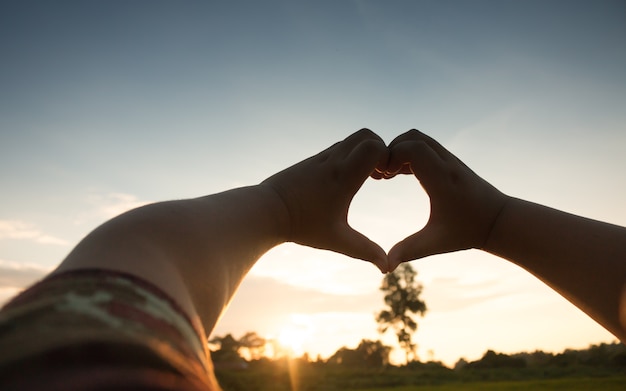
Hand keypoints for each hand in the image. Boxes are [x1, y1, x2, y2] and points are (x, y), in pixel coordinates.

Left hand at [262, 129, 389, 271]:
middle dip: (380, 149)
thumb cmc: (301, 226)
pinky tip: (349, 179)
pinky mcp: (313, 160)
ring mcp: (322, 157)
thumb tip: (387, 268)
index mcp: (342, 176)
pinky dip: (351, 155)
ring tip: (368, 178)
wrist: (266, 211)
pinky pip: (340, 147)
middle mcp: (333, 161)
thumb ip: (365, 251)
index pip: (373, 147)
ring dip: (365, 152)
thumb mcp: (337, 240)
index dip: (387, 158)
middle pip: (366, 134)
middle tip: (380, 175)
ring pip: (352, 138)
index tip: (386, 178)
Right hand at [384, 129, 508, 271]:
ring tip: (388, 174)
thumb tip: (385, 266)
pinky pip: (424, 146)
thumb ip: (408, 251)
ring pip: (418, 137)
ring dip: (399, 149)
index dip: (391, 156)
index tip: (382, 177)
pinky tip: (399, 174)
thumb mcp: (435, 243)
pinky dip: (408, 153)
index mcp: (442, 179)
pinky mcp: (449, 161)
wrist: (498, 221)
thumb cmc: (468, 232)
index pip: (413, 148)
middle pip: (413, 136)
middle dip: (391, 150)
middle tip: (381, 174)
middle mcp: (446, 163)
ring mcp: (449, 159)